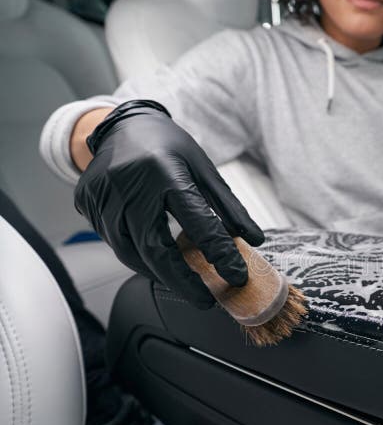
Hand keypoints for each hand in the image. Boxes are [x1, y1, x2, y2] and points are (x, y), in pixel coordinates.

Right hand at [75, 100, 264, 307]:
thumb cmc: (167, 146)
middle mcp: (129, 184)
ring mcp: (103, 194)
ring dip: (158, 271)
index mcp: (165, 171)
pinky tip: (154, 258)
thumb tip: (253, 239)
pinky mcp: (87, 202)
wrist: (122, 124)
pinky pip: (112, 241)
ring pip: (129, 251)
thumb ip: (228, 206)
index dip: (219, 253)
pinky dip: (136, 256)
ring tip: (182, 280)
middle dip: (182, 281)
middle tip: (204, 300)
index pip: (197, 221)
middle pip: (155, 248)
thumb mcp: (204, 169)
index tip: (236, 275)